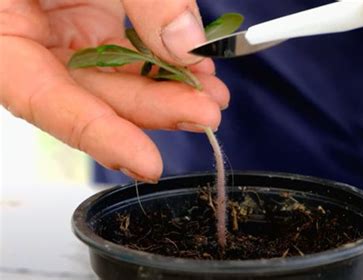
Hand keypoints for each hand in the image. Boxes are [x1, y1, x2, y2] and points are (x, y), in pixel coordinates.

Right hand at [0, 0, 229, 182]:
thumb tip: (188, 43)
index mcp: (0, 31)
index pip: (44, 101)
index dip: (98, 135)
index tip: (145, 162)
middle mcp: (28, 39)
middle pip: (91, 93)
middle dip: (154, 107)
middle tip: (206, 113)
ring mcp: (59, 31)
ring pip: (114, 75)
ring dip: (166, 87)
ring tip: (212, 94)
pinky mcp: (86, 19)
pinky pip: (125, 50)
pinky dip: (161, 59)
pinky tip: (195, 66)